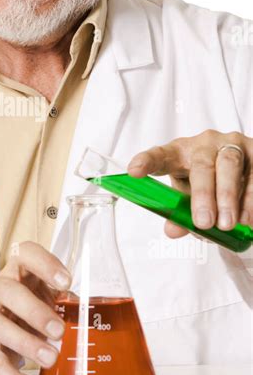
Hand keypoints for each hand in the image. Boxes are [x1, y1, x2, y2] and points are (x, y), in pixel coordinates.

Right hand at [0, 241, 70, 374]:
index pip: (25, 254)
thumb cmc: (22, 307)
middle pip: (8, 292)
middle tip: (59, 330)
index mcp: (17, 271)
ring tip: (50, 358)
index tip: (65, 282)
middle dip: (34, 311)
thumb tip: (91, 314)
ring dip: (25, 343)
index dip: (45, 265)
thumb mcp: (41, 295)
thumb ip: (63, 300)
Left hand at [127, 130, 251, 238]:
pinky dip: (250, 200)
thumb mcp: (191, 195)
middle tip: (203, 222)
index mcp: (181, 152)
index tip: (134, 171)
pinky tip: (247, 220)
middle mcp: (206, 143)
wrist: (243, 165)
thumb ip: (180, 214)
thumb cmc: (208, 180)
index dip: (146, 161)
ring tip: (228, 225)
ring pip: (230, 166)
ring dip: (229, 197)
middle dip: (203, 195)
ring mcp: (233, 145)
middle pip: (202, 164)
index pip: (160, 155)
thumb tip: (173, 231)